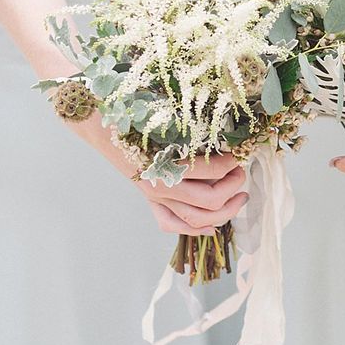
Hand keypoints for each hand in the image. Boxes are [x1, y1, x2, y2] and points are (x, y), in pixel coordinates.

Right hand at [70, 116, 248, 236]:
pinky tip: (213, 227)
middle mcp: (161, 186)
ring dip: (225, 211)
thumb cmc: (135, 115)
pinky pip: (173, 224)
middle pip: (210, 200)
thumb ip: (194, 127)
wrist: (102, 123)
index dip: (232, 163)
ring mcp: (156, 197)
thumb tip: (226, 131)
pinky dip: (196, 229)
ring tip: (240, 196)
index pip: (211, 172)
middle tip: (242, 172)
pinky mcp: (152, 200)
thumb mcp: (166, 116)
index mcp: (166, 163)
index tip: (240, 152)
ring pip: (197, 219)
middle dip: (233, 187)